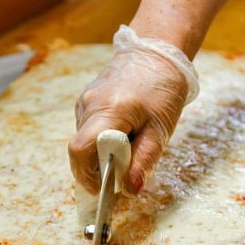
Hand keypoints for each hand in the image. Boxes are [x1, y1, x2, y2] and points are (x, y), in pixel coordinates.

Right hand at [68, 26, 197, 194]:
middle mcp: (89, 105)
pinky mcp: (87, 102)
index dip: (88, 176)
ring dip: (102, 155)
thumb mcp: (160, 130)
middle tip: (122, 177)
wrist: (158, 54)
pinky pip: (89, 130)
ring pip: (85, 141)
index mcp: (108, 110)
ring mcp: (84, 102)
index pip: (80, 150)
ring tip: (129, 152)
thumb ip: (144, 160)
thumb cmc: (164, 89)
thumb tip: (130, 191)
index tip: (104, 191)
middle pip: (81, 149)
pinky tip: (124, 138)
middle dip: (97, 170)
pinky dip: (102, 143)